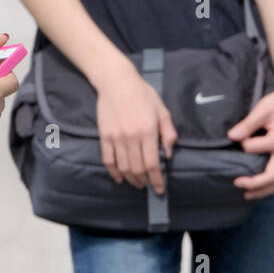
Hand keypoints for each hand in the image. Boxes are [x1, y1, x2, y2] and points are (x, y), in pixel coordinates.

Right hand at [93, 54, 176, 192]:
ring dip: (131, 179)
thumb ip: (168, 133)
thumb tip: (168, 154)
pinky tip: (120, 178)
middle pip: (138, 169)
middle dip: (144, 181)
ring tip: (137, 183)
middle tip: (148, 186)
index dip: (157, 180)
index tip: (160, 190)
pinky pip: (108, 160)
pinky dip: (114, 173)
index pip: (153, 163)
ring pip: (123, 168)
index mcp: (148, 131)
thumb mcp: (162, 110)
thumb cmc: (143, 94)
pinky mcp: (105, 136)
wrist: (117, 82)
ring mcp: (116, 138)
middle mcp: (132, 137)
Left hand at [226, 82, 273, 199]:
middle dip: (254, 185)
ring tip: (249, 194)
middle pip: (272, 178)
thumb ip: (247, 125)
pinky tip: (263, 188)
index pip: (253, 149)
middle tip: (237, 183)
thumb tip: (232, 137)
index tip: (237, 136)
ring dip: (265, 191)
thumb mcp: (262, 109)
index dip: (243, 144)